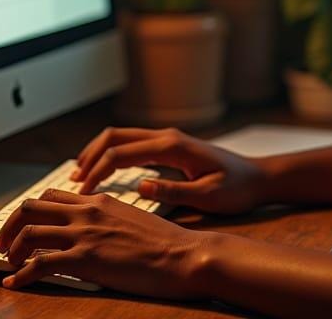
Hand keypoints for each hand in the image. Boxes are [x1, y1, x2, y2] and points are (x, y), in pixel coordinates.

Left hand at [0, 187, 212, 294]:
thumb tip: (95, 231)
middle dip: (11, 225)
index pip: (53, 195)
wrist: (184, 255)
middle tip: (4, 244)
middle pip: (32, 206)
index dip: (31, 211)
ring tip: (7, 264)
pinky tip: (14, 285)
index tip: (23, 227)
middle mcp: (88, 211)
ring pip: (30, 232)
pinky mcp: (85, 259)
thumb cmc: (166, 244)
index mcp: (100, 200)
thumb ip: (109, 219)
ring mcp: (85, 234)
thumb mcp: (133, 219)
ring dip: (11, 249)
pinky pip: (39, 264)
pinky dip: (20, 276)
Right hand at [72, 125, 266, 212]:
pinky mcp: (170, 146)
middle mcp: (167, 136)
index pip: (123, 153)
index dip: (98, 171)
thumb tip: (140, 186)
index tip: (83, 192)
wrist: (258, 177)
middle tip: (73, 181)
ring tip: (81, 174)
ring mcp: (168, 138)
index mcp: (173, 146)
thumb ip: (174, 191)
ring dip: (99, 152)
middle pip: (116, 136)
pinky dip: (113, 153)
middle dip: (91, 155)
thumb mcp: (208, 196)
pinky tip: (105, 169)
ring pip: (123, 136)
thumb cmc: (237, 188)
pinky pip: (134, 143)